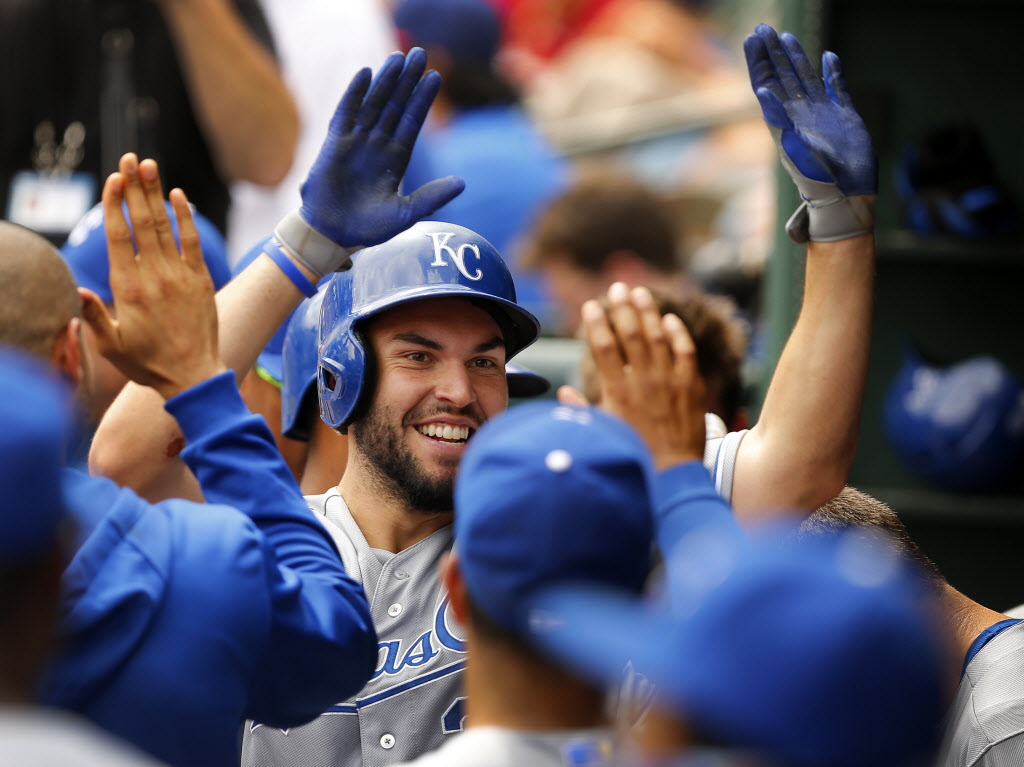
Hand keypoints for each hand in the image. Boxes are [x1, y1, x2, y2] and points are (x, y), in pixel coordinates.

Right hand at [81, 153, 227, 399]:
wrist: (193, 376)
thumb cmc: (148, 364)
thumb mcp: (111, 345)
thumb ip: (93, 317)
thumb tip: (80, 291)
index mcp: (127, 288)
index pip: (119, 236)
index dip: (115, 205)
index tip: (113, 179)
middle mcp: (154, 276)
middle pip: (141, 222)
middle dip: (134, 188)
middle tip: (129, 158)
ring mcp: (180, 276)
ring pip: (166, 226)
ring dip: (156, 193)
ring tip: (149, 165)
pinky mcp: (201, 280)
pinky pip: (192, 242)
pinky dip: (186, 217)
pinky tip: (178, 195)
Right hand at [298, 48, 463, 249]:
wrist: (334, 235)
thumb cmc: (369, 228)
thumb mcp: (406, 214)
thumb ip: (432, 197)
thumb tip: (462, 183)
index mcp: (396, 159)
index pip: (412, 121)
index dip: (423, 100)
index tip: (436, 77)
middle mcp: (378, 145)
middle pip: (395, 105)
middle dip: (408, 81)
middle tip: (420, 53)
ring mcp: (356, 142)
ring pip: (373, 104)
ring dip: (386, 81)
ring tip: (398, 57)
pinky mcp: (335, 144)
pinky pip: (345, 113)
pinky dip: (354, 94)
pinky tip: (365, 74)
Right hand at [583, 283, 706, 470]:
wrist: (672, 474)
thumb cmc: (633, 455)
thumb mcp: (603, 432)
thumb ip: (582, 409)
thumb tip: (564, 391)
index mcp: (618, 391)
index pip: (604, 347)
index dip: (596, 323)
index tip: (590, 305)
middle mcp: (643, 381)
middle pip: (631, 334)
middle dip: (622, 307)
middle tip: (618, 287)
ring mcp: (669, 382)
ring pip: (658, 337)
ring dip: (648, 312)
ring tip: (640, 292)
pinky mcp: (691, 387)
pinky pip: (685, 352)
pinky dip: (677, 334)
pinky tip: (670, 320)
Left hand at [744, 24, 875, 242]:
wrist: (844, 194)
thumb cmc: (816, 177)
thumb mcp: (793, 148)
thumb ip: (778, 119)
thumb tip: (762, 91)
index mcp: (785, 119)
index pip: (767, 83)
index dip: (758, 61)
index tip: (751, 37)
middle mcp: (801, 114)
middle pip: (783, 76)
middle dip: (772, 54)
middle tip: (762, 28)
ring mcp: (823, 115)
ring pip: (807, 79)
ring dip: (797, 59)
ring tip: (786, 37)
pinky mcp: (846, 118)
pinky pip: (838, 89)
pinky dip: (833, 74)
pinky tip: (829, 59)